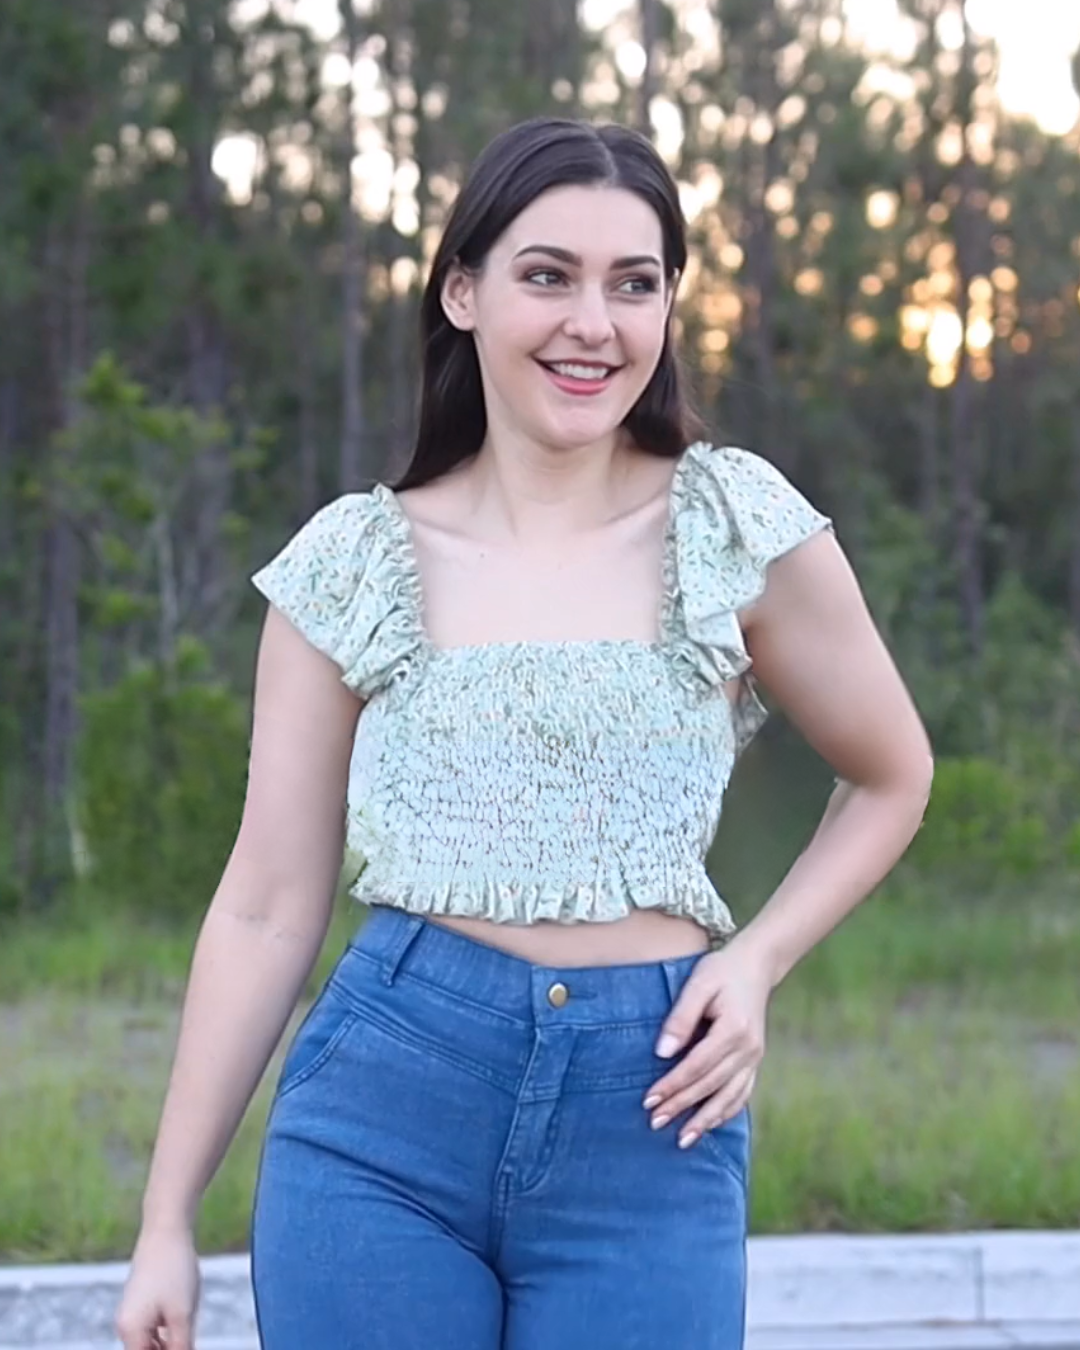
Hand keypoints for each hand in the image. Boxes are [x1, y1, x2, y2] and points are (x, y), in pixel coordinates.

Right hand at [115, 1224, 200, 1349]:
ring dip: (174, 1337)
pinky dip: (172, 1324)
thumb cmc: (174, 1270)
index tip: (186, 1343)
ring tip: (187, 1311)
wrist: (166, 1229)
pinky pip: (157, 1326)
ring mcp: (133, 1314)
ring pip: (156, 1341)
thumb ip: (181, 1347)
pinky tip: (186, 1306)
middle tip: (188, 1326)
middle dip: (172, 1346)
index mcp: (130, 1332)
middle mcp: (125, 1326)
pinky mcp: (142, 1302)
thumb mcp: (183, 1314)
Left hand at [643, 940, 771, 1148]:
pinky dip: (726, 1112)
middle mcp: (748, 1049)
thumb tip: (662, 1053)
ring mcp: (755, 1057)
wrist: (756, 966)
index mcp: (734, 1029)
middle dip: (681, 1106)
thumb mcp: (698, 984)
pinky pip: (742, 1093)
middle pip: (710, 1085)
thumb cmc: (721, 971)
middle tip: (654, 1122)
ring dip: (705, 1120)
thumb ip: (681, 1018)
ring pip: (729, 1097)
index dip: (673, 1085)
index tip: (649, 1100)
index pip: (697, 1065)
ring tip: (682, 1140)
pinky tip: (709, 1124)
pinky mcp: (755, 1060)